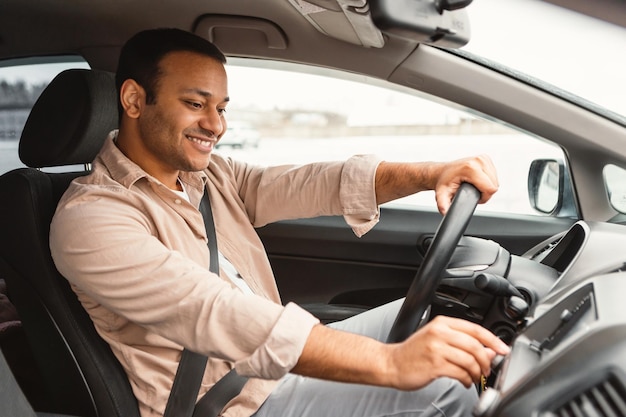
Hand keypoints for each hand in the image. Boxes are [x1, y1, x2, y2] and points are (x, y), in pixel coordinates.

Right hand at [387, 315, 509, 389]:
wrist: (392, 364)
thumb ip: (461, 342)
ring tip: (474, 377)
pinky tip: (464, 381)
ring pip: (469, 360)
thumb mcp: (436, 340)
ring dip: (476, 372)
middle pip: (475, 345)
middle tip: (487, 369)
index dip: (492, 340)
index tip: (503, 349)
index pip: (475, 328)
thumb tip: (487, 351)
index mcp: (441, 323)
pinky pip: (460, 372)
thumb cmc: (414, 353)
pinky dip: (466, 379)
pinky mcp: (434, 365)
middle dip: (486, 360)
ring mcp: (436, 348)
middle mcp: (439, 333)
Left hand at [433, 154, 498, 214]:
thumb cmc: (444, 182)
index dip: (484, 197)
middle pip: (494, 185)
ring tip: (473, 186)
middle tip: (471, 192)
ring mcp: (483, 158)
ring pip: (495, 180)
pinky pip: (494, 175)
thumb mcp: (442, 195)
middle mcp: (478, 161)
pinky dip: (487, 180)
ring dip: (486, 187)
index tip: (474, 197)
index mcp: (470, 168)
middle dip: (485, 193)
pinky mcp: (485, 158)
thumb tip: (446, 212)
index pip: (490, 188)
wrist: (443, 172)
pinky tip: (477, 180)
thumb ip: (443, 205)